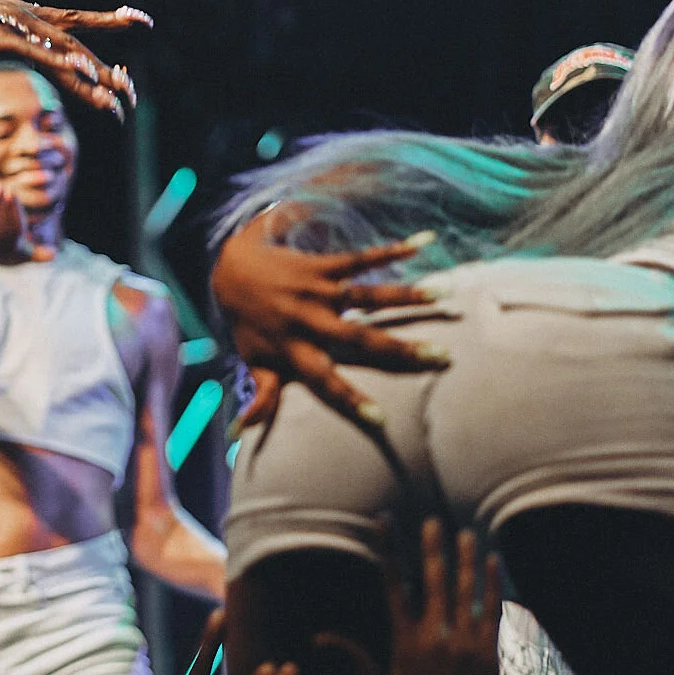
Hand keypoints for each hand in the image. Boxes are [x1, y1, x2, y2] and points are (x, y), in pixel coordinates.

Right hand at [0, 0, 148, 119]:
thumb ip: (14, 40)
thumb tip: (28, 48)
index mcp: (30, 15)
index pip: (79, 19)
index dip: (112, 19)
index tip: (143, 21)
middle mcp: (32, 17)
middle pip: (81, 46)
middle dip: (110, 73)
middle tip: (134, 96)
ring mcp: (20, 27)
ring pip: (68, 54)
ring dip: (95, 80)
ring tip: (119, 102)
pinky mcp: (5, 40)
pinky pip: (41, 56)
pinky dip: (64, 65)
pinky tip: (84, 75)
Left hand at [211, 225, 440, 438]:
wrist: (230, 270)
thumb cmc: (247, 324)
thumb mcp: (252, 362)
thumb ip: (260, 395)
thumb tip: (241, 432)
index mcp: (296, 351)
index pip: (325, 382)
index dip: (350, 400)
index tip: (381, 420)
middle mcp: (311, 322)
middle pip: (360, 338)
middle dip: (401, 348)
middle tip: (442, 356)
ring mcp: (318, 291)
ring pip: (368, 295)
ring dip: (406, 295)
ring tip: (443, 295)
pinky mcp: (322, 266)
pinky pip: (360, 259)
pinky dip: (392, 250)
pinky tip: (422, 242)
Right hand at [315, 519, 501, 674]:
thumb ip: (352, 659)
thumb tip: (319, 637)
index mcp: (404, 642)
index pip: (394, 584)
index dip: (390, 550)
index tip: (386, 522)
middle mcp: (434, 638)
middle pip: (434, 580)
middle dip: (431, 547)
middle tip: (431, 520)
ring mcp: (465, 646)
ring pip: (465, 591)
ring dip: (465, 559)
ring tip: (466, 534)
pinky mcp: (489, 657)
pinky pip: (491, 613)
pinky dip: (491, 586)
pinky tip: (493, 565)